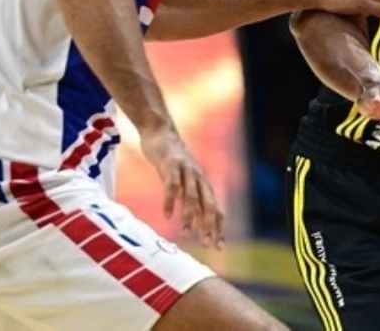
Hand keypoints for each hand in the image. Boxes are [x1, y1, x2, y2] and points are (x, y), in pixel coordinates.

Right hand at [140, 126, 223, 248]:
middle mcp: (199, 178)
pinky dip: (170, 201)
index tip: (219, 247)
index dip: (219, 228)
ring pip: (192, 196)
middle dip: (209, 226)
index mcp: (204, 185)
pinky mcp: (171, 165)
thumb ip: (190, 201)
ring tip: (186, 233)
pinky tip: (167, 214)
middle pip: (209, 205)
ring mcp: (186, 171)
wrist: (161, 132)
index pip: (216, 210)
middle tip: (206, 245)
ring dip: (189, 216)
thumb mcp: (184, 183)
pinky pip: (172, 185)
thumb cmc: (172, 162)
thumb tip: (195, 225)